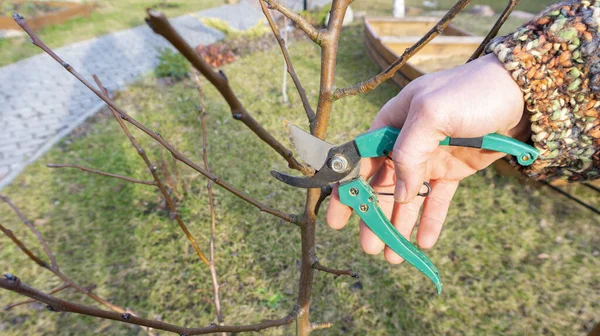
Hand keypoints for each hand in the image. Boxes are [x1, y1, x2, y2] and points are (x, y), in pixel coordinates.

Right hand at [326, 54, 529, 262]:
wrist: (521, 92)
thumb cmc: (472, 91)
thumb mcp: (432, 112)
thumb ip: (408, 151)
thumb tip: (399, 193)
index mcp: (392, 123)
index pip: (360, 159)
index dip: (346, 189)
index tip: (337, 217)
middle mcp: (406, 142)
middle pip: (380, 185)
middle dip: (372, 216)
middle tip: (368, 246)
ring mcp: (430, 158)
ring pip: (406, 198)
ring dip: (398, 226)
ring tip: (391, 256)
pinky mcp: (453, 171)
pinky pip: (437, 201)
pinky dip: (429, 221)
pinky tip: (423, 243)